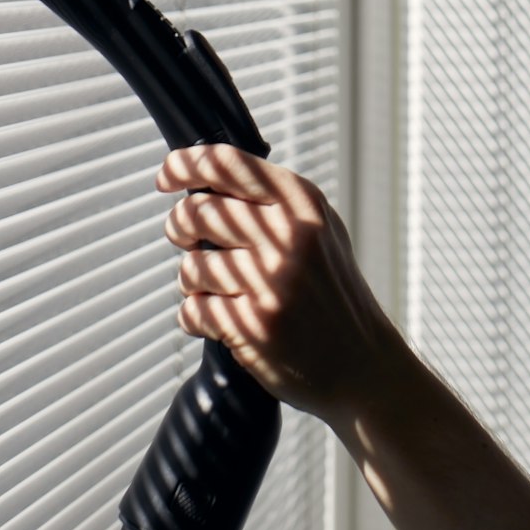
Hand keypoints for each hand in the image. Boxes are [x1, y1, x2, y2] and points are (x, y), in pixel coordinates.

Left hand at [158, 144, 398, 423]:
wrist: (362, 366)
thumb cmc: (332, 294)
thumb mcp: (320, 230)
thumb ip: (273, 201)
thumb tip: (204, 174)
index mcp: (302, 203)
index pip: (225, 163)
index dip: (184, 165)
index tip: (167, 178)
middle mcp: (288, 236)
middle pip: (196, 211)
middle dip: (179, 226)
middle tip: (185, 238)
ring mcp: (271, 282)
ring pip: (190, 265)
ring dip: (191, 280)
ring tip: (214, 290)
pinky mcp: (253, 325)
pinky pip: (193, 310)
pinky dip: (195, 316)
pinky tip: (216, 320)